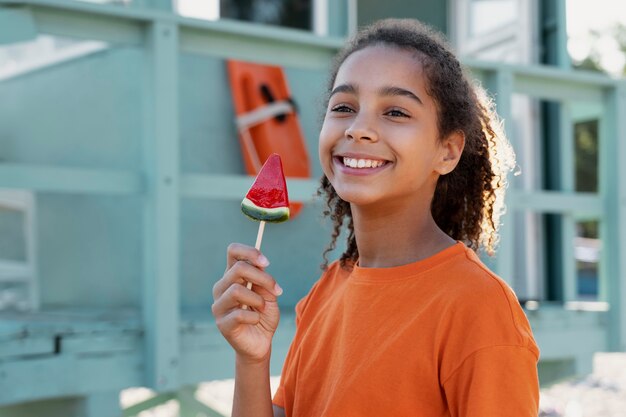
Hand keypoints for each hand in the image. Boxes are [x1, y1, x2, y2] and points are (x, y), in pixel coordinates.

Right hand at [212, 243, 282, 362]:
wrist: (261, 343)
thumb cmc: (263, 316)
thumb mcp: (269, 295)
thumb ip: (264, 281)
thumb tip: (260, 266)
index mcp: (232, 276)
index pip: (233, 252)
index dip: (249, 252)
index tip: (266, 263)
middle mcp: (222, 288)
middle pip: (237, 269)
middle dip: (262, 278)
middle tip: (276, 290)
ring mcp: (219, 305)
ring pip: (236, 290)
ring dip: (257, 299)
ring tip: (262, 308)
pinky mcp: (221, 323)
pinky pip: (239, 314)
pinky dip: (254, 317)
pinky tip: (256, 321)